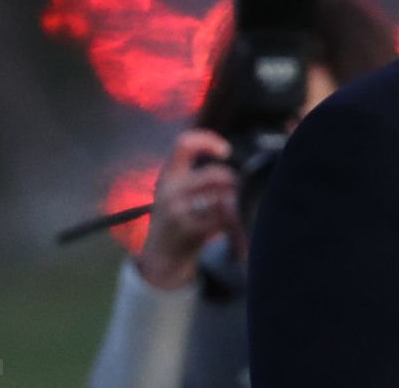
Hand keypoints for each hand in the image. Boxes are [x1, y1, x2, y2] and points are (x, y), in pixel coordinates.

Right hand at [136, 130, 244, 289]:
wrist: (161, 258)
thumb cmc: (176, 219)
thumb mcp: (177, 191)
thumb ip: (199, 176)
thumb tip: (235, 167)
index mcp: (168, 175)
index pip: (184, 143)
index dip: (208, 140)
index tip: (225, 151)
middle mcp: (170, 191)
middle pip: (215, 174)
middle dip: (233, 181)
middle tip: (237, 190)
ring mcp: (178, 211)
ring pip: (222, 196)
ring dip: (236, 202)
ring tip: (236, 209)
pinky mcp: (189, 231)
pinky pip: (224, 219)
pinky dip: (234, 221)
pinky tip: (233, 226)